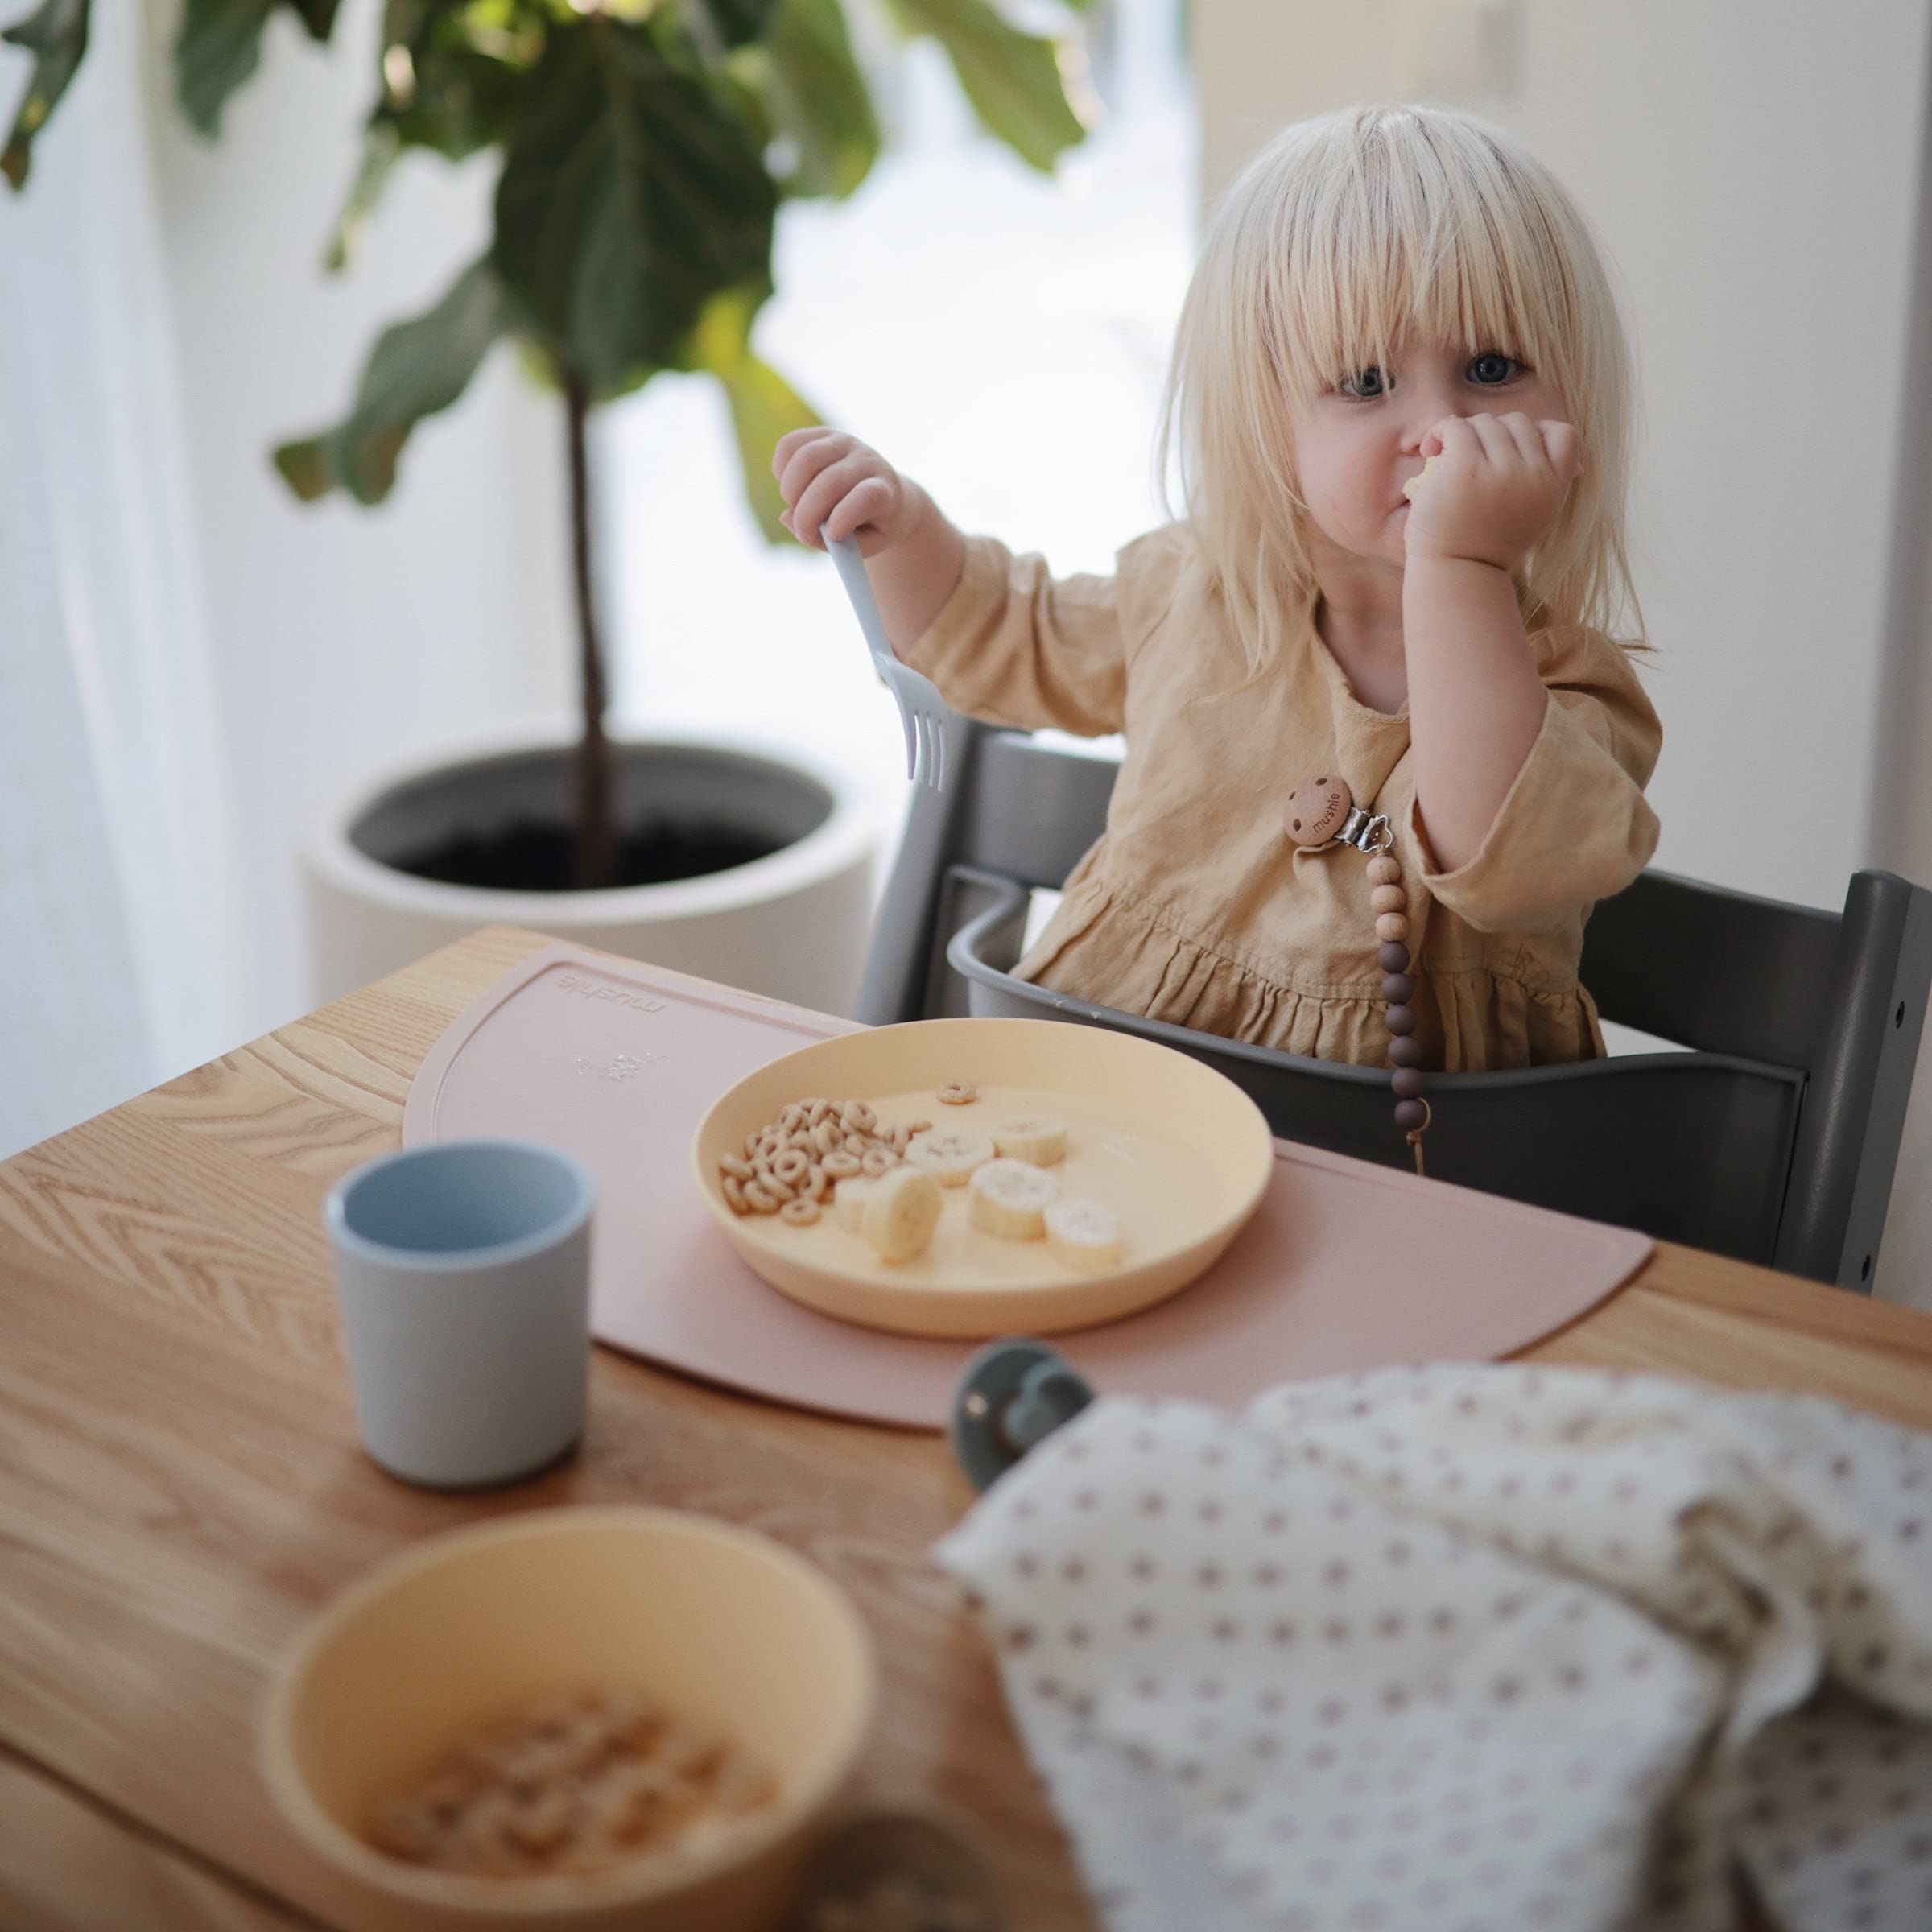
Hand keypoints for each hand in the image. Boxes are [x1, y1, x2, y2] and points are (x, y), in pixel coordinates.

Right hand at [773, 428, 922, 555]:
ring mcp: (845, 442)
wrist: (884, 492)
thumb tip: (787, 517)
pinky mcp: (822, 434)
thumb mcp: (863, 545)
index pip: (867, 496)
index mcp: (885, 491)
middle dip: (806, 515)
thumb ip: (830, 542)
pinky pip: (789, 445)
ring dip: (790, 492)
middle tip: (803, 531)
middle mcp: (867, 460)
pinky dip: (781, 470)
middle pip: (829, 481)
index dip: (844, 516)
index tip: (832, 535)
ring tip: (795, 506)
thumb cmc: (872, 525)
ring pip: (805, 459)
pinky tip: (792, 486)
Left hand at [1402, 412, 1581, 572]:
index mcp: (1553, 487)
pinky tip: (1430, 449)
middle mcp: (1533, 475)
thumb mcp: (1534, 519)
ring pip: (1486, 423)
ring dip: (1463, 433)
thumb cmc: (1485, 549)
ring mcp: (1501, 470)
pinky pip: (1456, 426)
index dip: (1540, 431)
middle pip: (1518, 422)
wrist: (1455, 575)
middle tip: (1468, 457)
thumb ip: (1549, 486)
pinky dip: (1441, 431)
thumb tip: (1578, 463)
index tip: (1512, 451)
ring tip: (1443, 454)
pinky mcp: (1466, 467)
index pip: (1565, 434)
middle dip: (1492, 433)